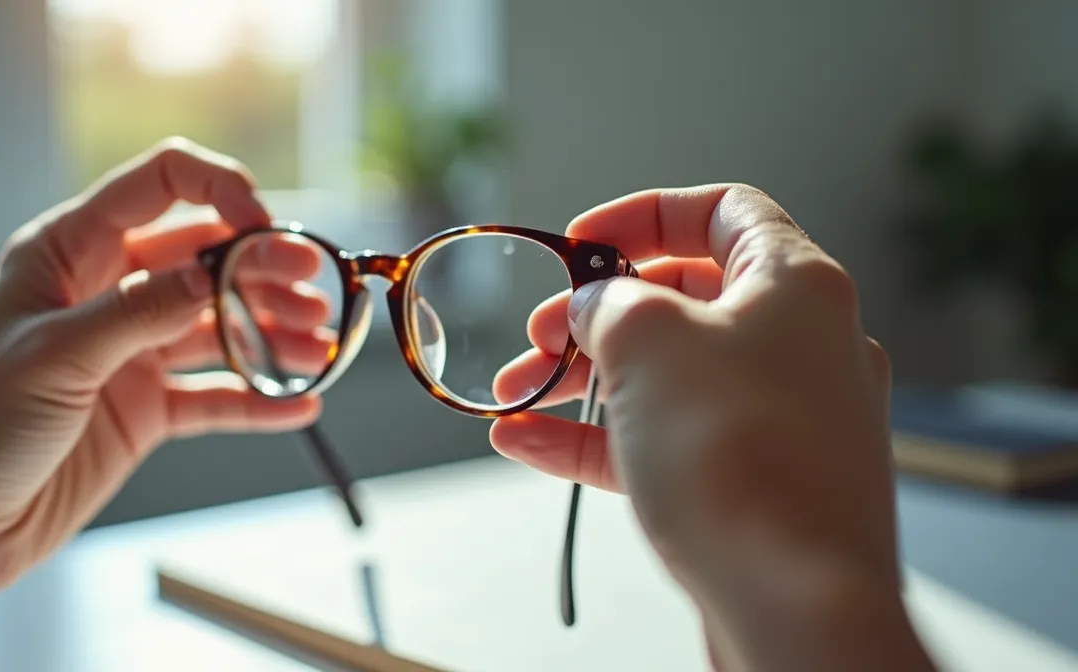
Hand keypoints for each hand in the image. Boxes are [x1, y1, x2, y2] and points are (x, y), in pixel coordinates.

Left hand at [0, 138, 331, 669]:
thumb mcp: (54, 356)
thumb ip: (139, 313)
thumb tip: (213, 277)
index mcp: (68, 253)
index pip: (158, 189)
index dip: (220, 192)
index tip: (267, 225)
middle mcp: (106, 294)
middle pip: (203, 260)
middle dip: (262, 268)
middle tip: (314, 290)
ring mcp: (128, 354)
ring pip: (218, 328)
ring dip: (271, 333)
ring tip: (321, 346)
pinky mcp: (143, 412)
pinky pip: (215, 398)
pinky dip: (258, 401)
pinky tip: (301, 404)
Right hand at [491, 185, 934, 670]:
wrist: (796, 604)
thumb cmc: (740, 457)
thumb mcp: (647, 341)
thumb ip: (607, 303)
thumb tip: (592, 307)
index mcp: (796, 283)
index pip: (721, 210)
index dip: (642, 215)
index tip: (581, 245)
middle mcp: (801, 344)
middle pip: (683, 301)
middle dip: (594, 314)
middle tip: (539, 334)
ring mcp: (782, 419)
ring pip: (667, 379)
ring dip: (582, 382)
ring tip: (512, 395)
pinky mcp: (756, 484)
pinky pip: (667, 442)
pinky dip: (598, 440)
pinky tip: (526, 443)